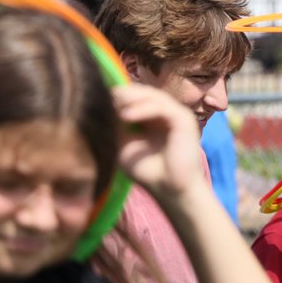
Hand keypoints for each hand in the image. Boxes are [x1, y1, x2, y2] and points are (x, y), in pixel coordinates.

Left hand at [113, 84, 207, 199]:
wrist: (171, 190)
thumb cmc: (149, 171)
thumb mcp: (125, 144)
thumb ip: (118, 125)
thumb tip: (104, 105)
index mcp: (155, 118)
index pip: (137, 97)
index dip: (120, 96)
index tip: (98, 97)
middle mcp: (167, 113)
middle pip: (145, 92)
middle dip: (124, 93)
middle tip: (105, 97)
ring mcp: (177, 115)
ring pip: (154, 96)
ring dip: (132, 99)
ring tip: (114, 107)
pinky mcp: (184, 121)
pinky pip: (162, 108)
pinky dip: (143, 108)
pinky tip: (126, 116)